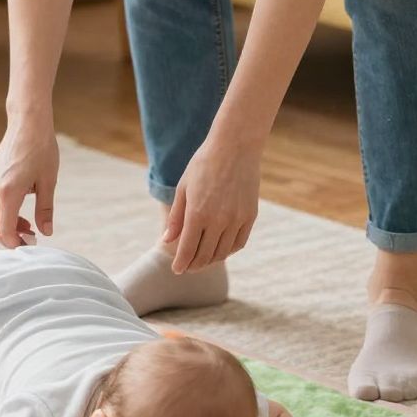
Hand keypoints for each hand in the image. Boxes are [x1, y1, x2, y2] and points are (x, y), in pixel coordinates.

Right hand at [0, 115, 58, 247]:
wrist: (28, 123)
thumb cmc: (42, 149)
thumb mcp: (49, 182)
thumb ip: (45, 210)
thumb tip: (46, 232)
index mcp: (8, 192)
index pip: (5, 230)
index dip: (17, 243)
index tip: (32, 244)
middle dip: (10, 239)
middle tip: (31, 239)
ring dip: (6, 227)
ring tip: (28, 226)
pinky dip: (2, 215)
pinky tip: (20, 211)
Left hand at [163, 137, 261, 272]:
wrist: (235, 147)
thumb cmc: (204, 164)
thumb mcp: (183, 188)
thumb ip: (176, 217)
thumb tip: (166, 241)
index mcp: (197, 213)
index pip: (187, 250)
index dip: (181, 264)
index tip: (176, 270)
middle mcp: (218, 220)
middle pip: (205, 256)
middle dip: (194, 265)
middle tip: (188, 267)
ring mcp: (236, 219)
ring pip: (222, 252)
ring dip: (211, 260)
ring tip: (202, 260)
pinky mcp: (250, 216)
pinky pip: (238, 243)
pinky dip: (228, 250)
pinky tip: (221, 249)